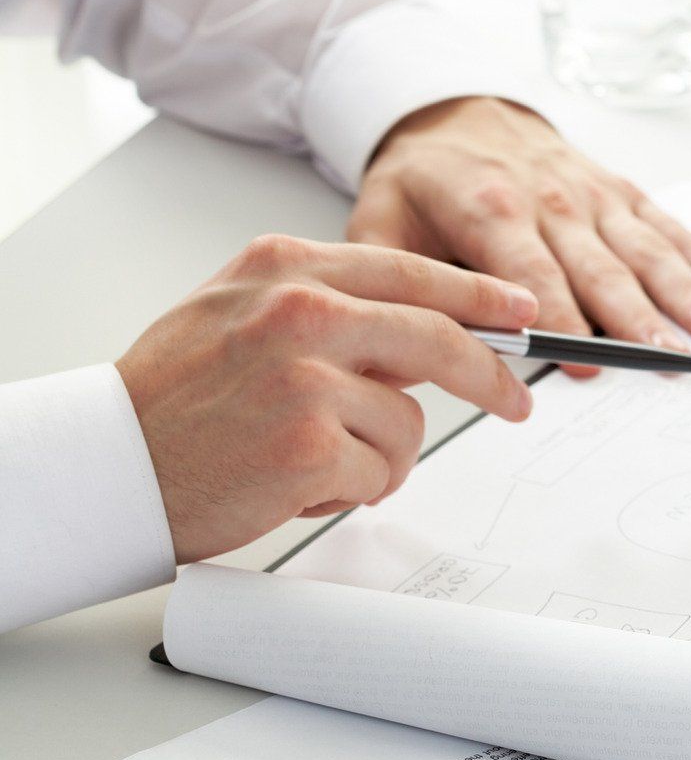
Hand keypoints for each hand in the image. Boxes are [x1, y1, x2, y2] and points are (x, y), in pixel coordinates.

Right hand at [115, 234, 537, 563]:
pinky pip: (379, 475)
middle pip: (438, 337)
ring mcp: (305, 378)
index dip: (477, 295)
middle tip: (515, 401)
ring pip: (407, 423)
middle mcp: (298, 311)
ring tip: (309, 458)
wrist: (104, 465)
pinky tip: (293, 483)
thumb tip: (425, 329)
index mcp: (286, 268)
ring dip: (376, 456)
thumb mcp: (241, 314)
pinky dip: (350, 491)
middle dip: (488, 375)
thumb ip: (330, 309)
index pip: (411, 272)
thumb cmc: (171, 400)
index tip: (518, 311)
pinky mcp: (309, 446)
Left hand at [350, 96, 690, 371]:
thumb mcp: (380, 216)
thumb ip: (391, 276)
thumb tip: (401, 338)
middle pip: (602, 269)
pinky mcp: (622, 195)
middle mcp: (553, 201)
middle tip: (670, 360)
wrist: (459, 110)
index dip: (558, 319)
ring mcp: (595, 198)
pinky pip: (670, 228)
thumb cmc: (426, 175)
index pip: (530, 274)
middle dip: (639, 318)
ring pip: (647, 251)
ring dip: (686, 293)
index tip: (584, 361)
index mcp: (491, 208)